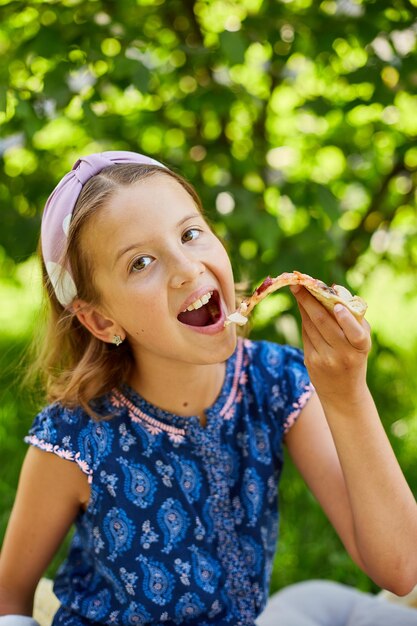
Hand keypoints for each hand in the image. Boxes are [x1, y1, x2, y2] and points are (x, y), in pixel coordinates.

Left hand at [290, 285, 370, 404]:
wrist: (343, 392)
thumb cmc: (355, 357)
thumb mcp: (362, 342)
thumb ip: (354, 320)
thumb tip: (334, 292)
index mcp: (360, 347)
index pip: (355, 332)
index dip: (345, 318)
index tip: (336, 304)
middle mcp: (342, 353)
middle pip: (322, 322)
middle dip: (308, 300)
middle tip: (298, 284)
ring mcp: (324, 358)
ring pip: (310, 326)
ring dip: (303, 307)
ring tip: (298, 291)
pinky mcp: (310, 361)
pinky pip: (305, 334)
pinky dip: (304, 320)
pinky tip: (303, 309)